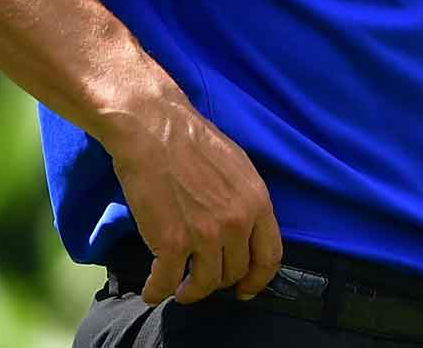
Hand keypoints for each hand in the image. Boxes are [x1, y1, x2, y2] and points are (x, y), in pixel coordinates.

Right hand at [105, 97, 283, 304]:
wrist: (156, 130)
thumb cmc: (194, 142)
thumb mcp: (239, 168)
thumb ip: (245, 201)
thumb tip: (244, 230)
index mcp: (257, 202)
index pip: (270, 256)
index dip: (258, 280)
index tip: (246, 290)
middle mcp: (236, 222)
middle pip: (234, 273)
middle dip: (217, 282)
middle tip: (201, 279)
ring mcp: (204, 235)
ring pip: (204, 283)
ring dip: (190, 292)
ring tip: (178, 289)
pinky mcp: (170, 242)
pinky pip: (166, 282)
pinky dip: (157, 291)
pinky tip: (152, 291)